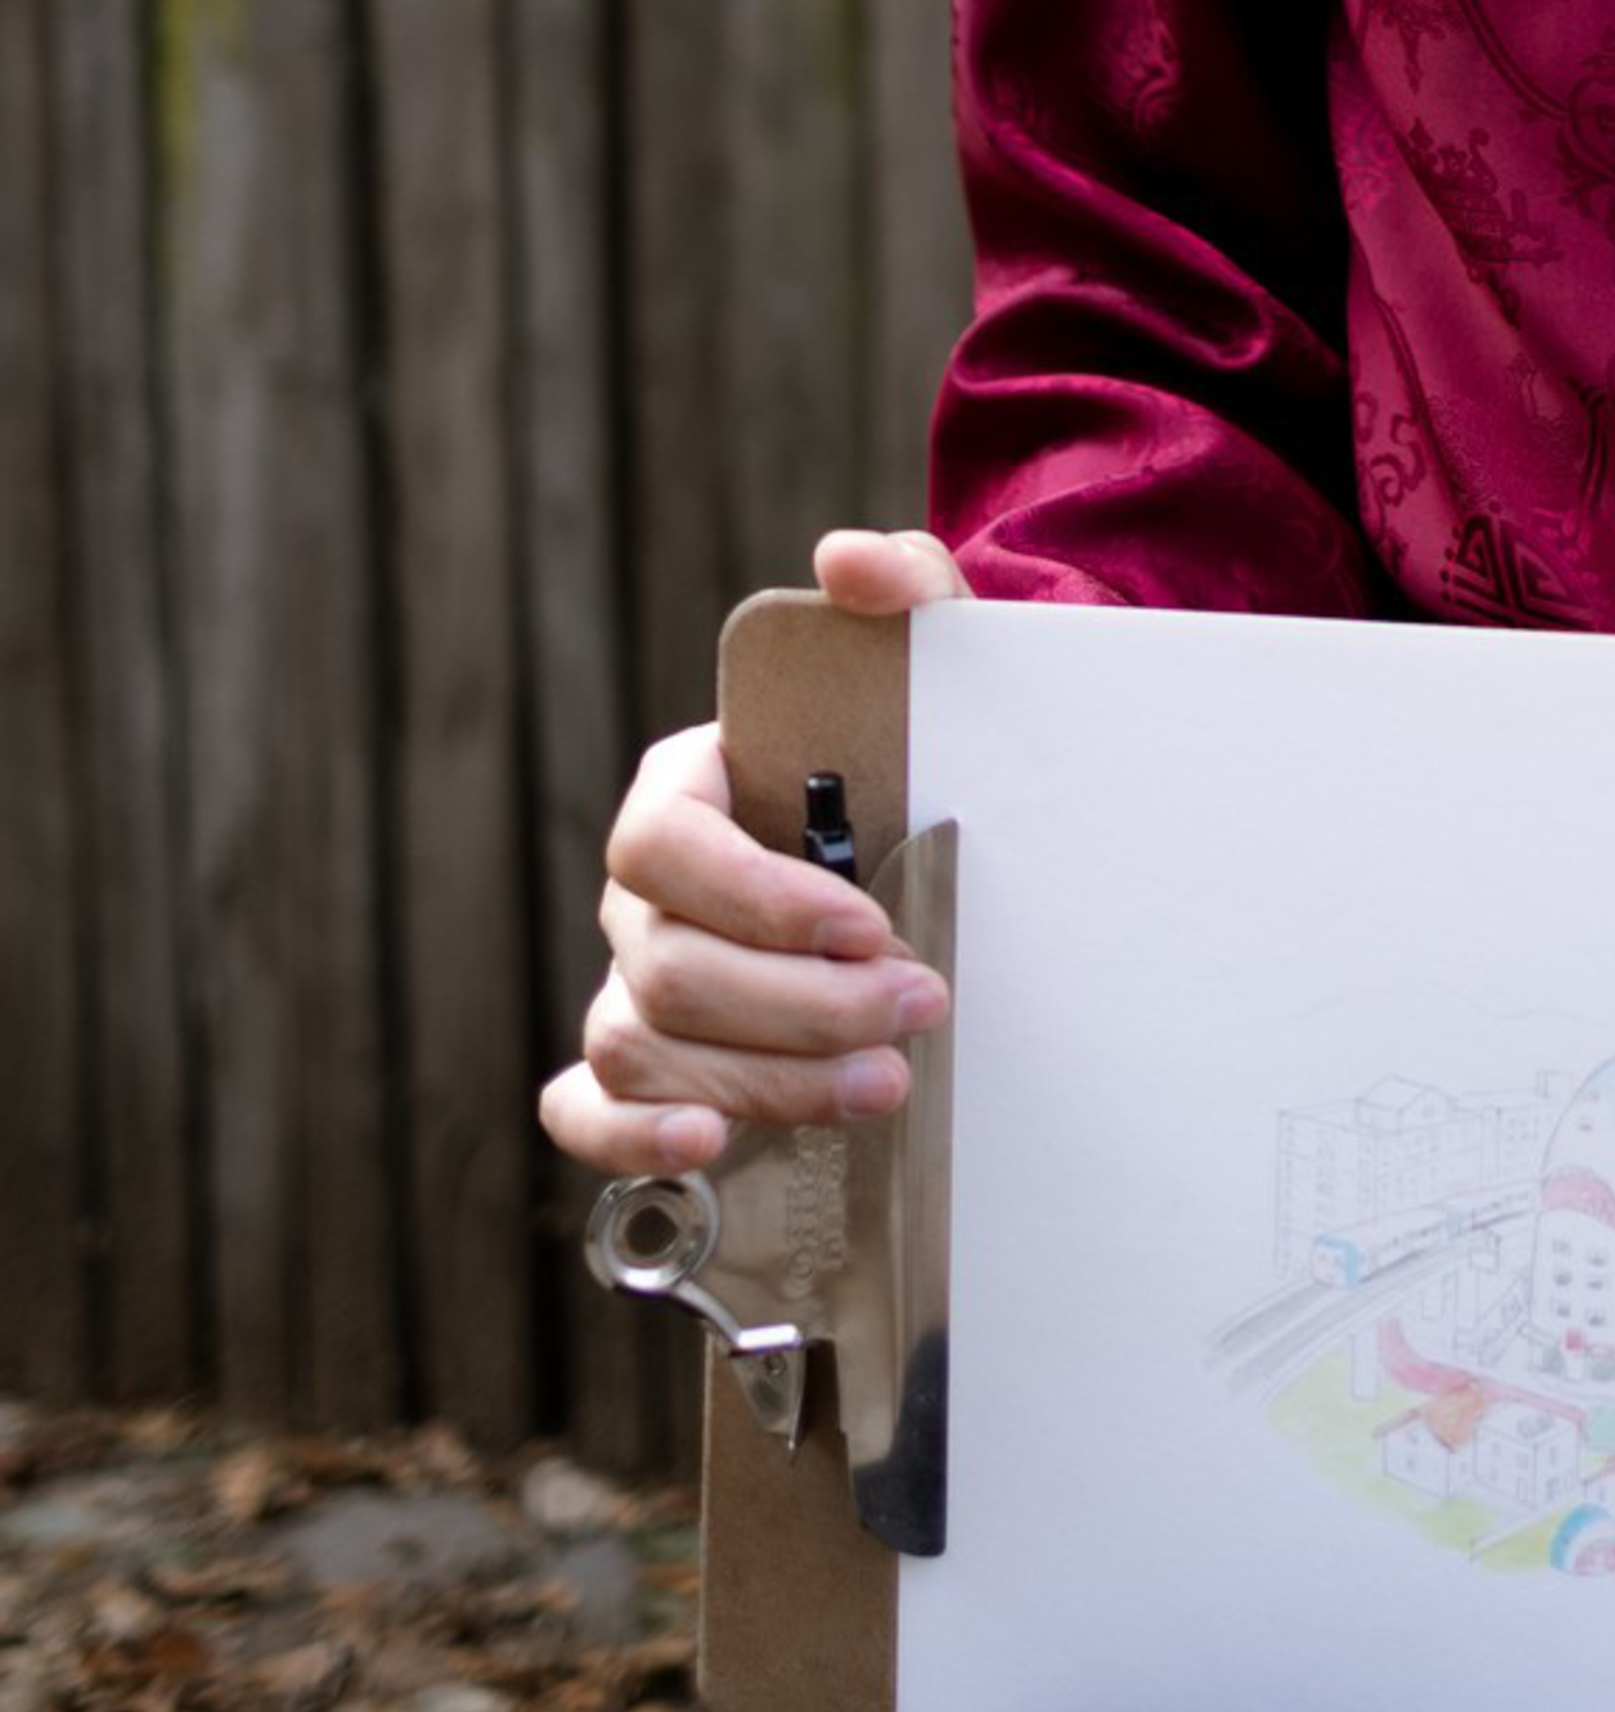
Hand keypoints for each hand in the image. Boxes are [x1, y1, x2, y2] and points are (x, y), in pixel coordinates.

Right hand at [537, 527, 968, 1184]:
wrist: (929, 848)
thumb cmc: (911, 762)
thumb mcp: (930, 667)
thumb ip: (906, 593)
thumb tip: (850, 564)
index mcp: (684, 791)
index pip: (669, 844)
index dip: (760, 897)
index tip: (872, 925)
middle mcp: (641, 896)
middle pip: (671, 966)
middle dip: (800, 1004)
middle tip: (921, 1008)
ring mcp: (632, 983)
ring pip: (646, 1047)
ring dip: (767, 1081)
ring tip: (886, 1083)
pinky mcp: (641, 1069)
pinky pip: (586, 1110)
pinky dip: (630, 1138)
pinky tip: (709, 1147)